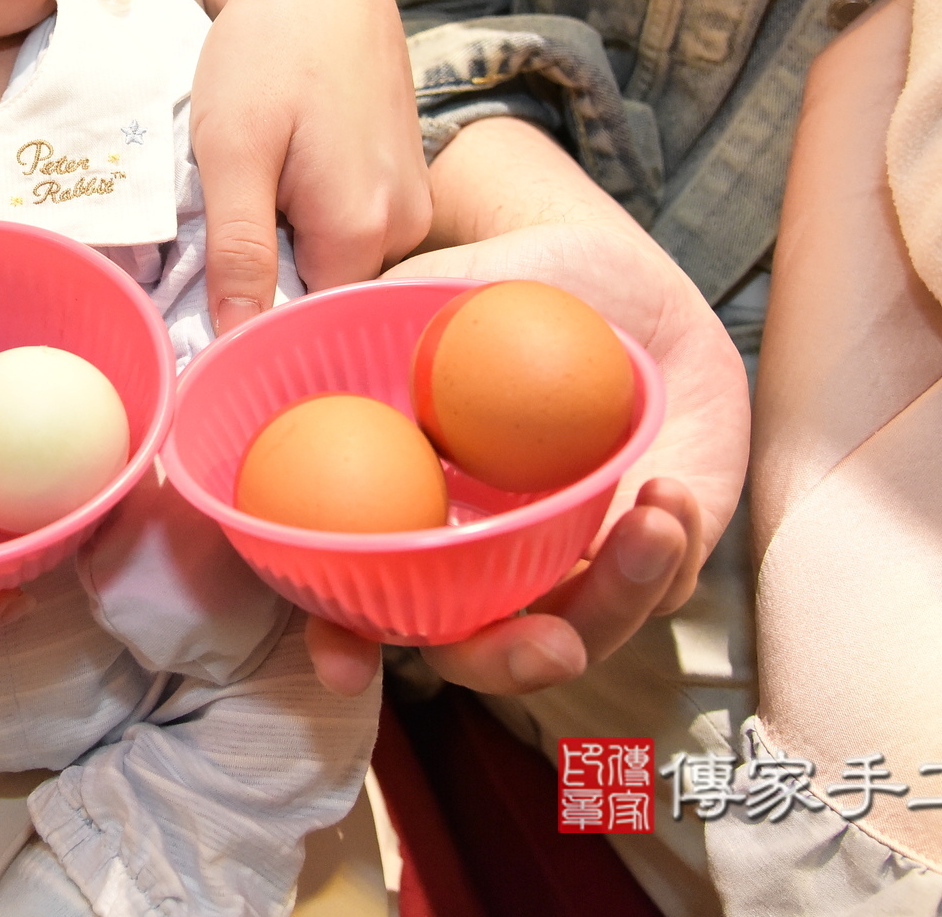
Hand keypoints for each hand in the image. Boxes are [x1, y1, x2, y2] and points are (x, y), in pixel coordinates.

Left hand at [193, 0, 429, 331]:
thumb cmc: (266, 50)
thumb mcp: (231, 150)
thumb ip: (239, 249)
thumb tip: (235, 342)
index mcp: (361, 230)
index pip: (305, 324)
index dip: (253, 322)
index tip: (203, 307)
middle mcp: (404, 228)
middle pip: (325, 294)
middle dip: (271, 279)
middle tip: (219, 228)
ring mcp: (412, 204)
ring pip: (338, 263)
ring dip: (291, 245)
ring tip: (255, 190)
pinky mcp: (407, 180)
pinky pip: (355, 230)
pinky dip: (313, 218)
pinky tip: (286, 175)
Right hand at [306, 118, 749, 696]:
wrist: (615, 273)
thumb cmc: (507, 277)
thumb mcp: (435, 290)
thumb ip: (369, 326)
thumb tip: (271, 340)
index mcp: (409, 511)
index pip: (359, 602)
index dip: (341, 642)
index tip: (347, 669)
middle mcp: (480, 556)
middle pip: (477, 650)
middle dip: (508, 663)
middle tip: (549, 644)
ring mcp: (564, 560)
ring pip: (581, 632)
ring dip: (619, 598)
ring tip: (651, 521)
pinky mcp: (646, 554)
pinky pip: (660, 587)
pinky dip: (670, 553)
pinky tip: (666, 492)